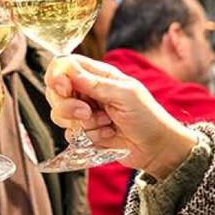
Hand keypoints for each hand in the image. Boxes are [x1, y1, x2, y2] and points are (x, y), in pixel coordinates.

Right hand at [46, 55, 196, 178]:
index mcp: (99, 76)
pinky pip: (71, 134)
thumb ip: (95, 84)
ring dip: (82, 123)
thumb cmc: (147, 116)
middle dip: (68, 105)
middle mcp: (89, 92)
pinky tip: (107, 136)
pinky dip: (88, 137)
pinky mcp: (86, 133)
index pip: (66, 66)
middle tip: (87, 112)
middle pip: (56, 91)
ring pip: (60, 114)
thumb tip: (69, 70)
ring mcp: (86, 113)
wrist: (157, 148)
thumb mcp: (125, 95)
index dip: (57, 75)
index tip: (63, 87)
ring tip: (105, 124)